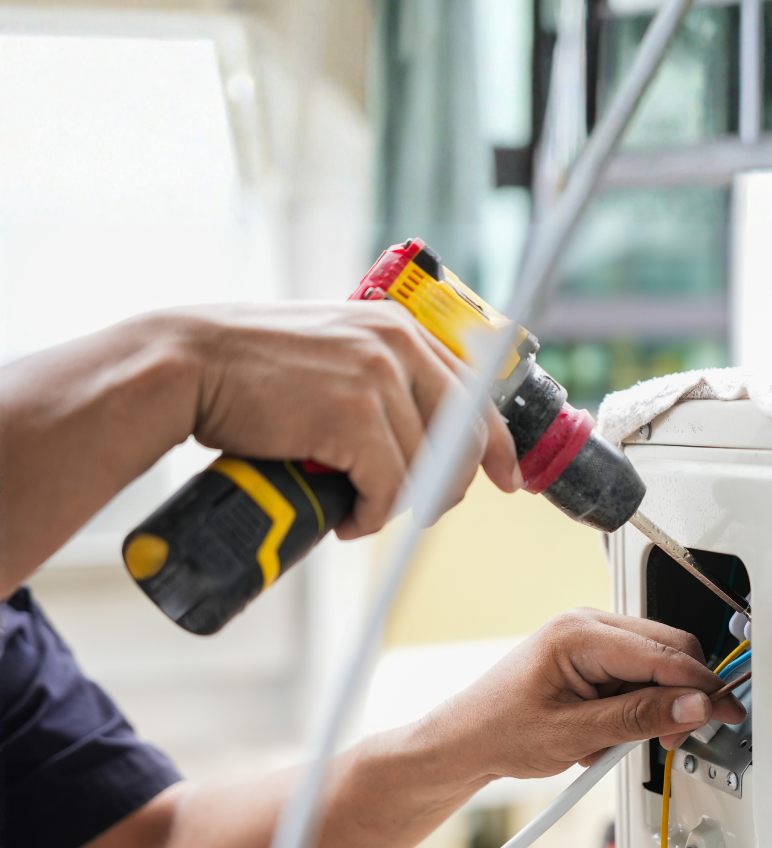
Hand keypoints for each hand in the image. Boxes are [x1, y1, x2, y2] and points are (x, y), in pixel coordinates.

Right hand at [174, 300, 521, 536]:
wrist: (188, 365)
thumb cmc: (250, 369)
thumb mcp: (331, 352)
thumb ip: (377, 376)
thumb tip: (416, 435)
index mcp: (398, 328)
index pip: (473, 391)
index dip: (496, 444)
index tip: (507, 479)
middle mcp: (396, 346)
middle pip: (462, 438)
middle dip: (449, 487)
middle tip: (422, 512)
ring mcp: (377, 379)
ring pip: (424, 470)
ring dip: (397, 505)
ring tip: (362, 512)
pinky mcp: (352, 417)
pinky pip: (388, 488)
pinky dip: (371, 516)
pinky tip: (348, 519)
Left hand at [423, 608, 746, 779]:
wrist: (466, 740)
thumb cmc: (500, 730)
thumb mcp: (574, 734)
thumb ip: (639, 719)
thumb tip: (692, 706)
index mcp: (579, 633)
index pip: (663, 653)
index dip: (701, 686)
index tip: (725, 712)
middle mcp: (588, 625)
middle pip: (670, 650)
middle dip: (683, 695)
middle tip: (676, 737)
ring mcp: (591, 638)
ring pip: (658, 664)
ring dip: (657, 704)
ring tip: (620, 741)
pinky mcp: (593, 657)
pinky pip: (639, 674)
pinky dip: (639, 705)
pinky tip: (610, 731)